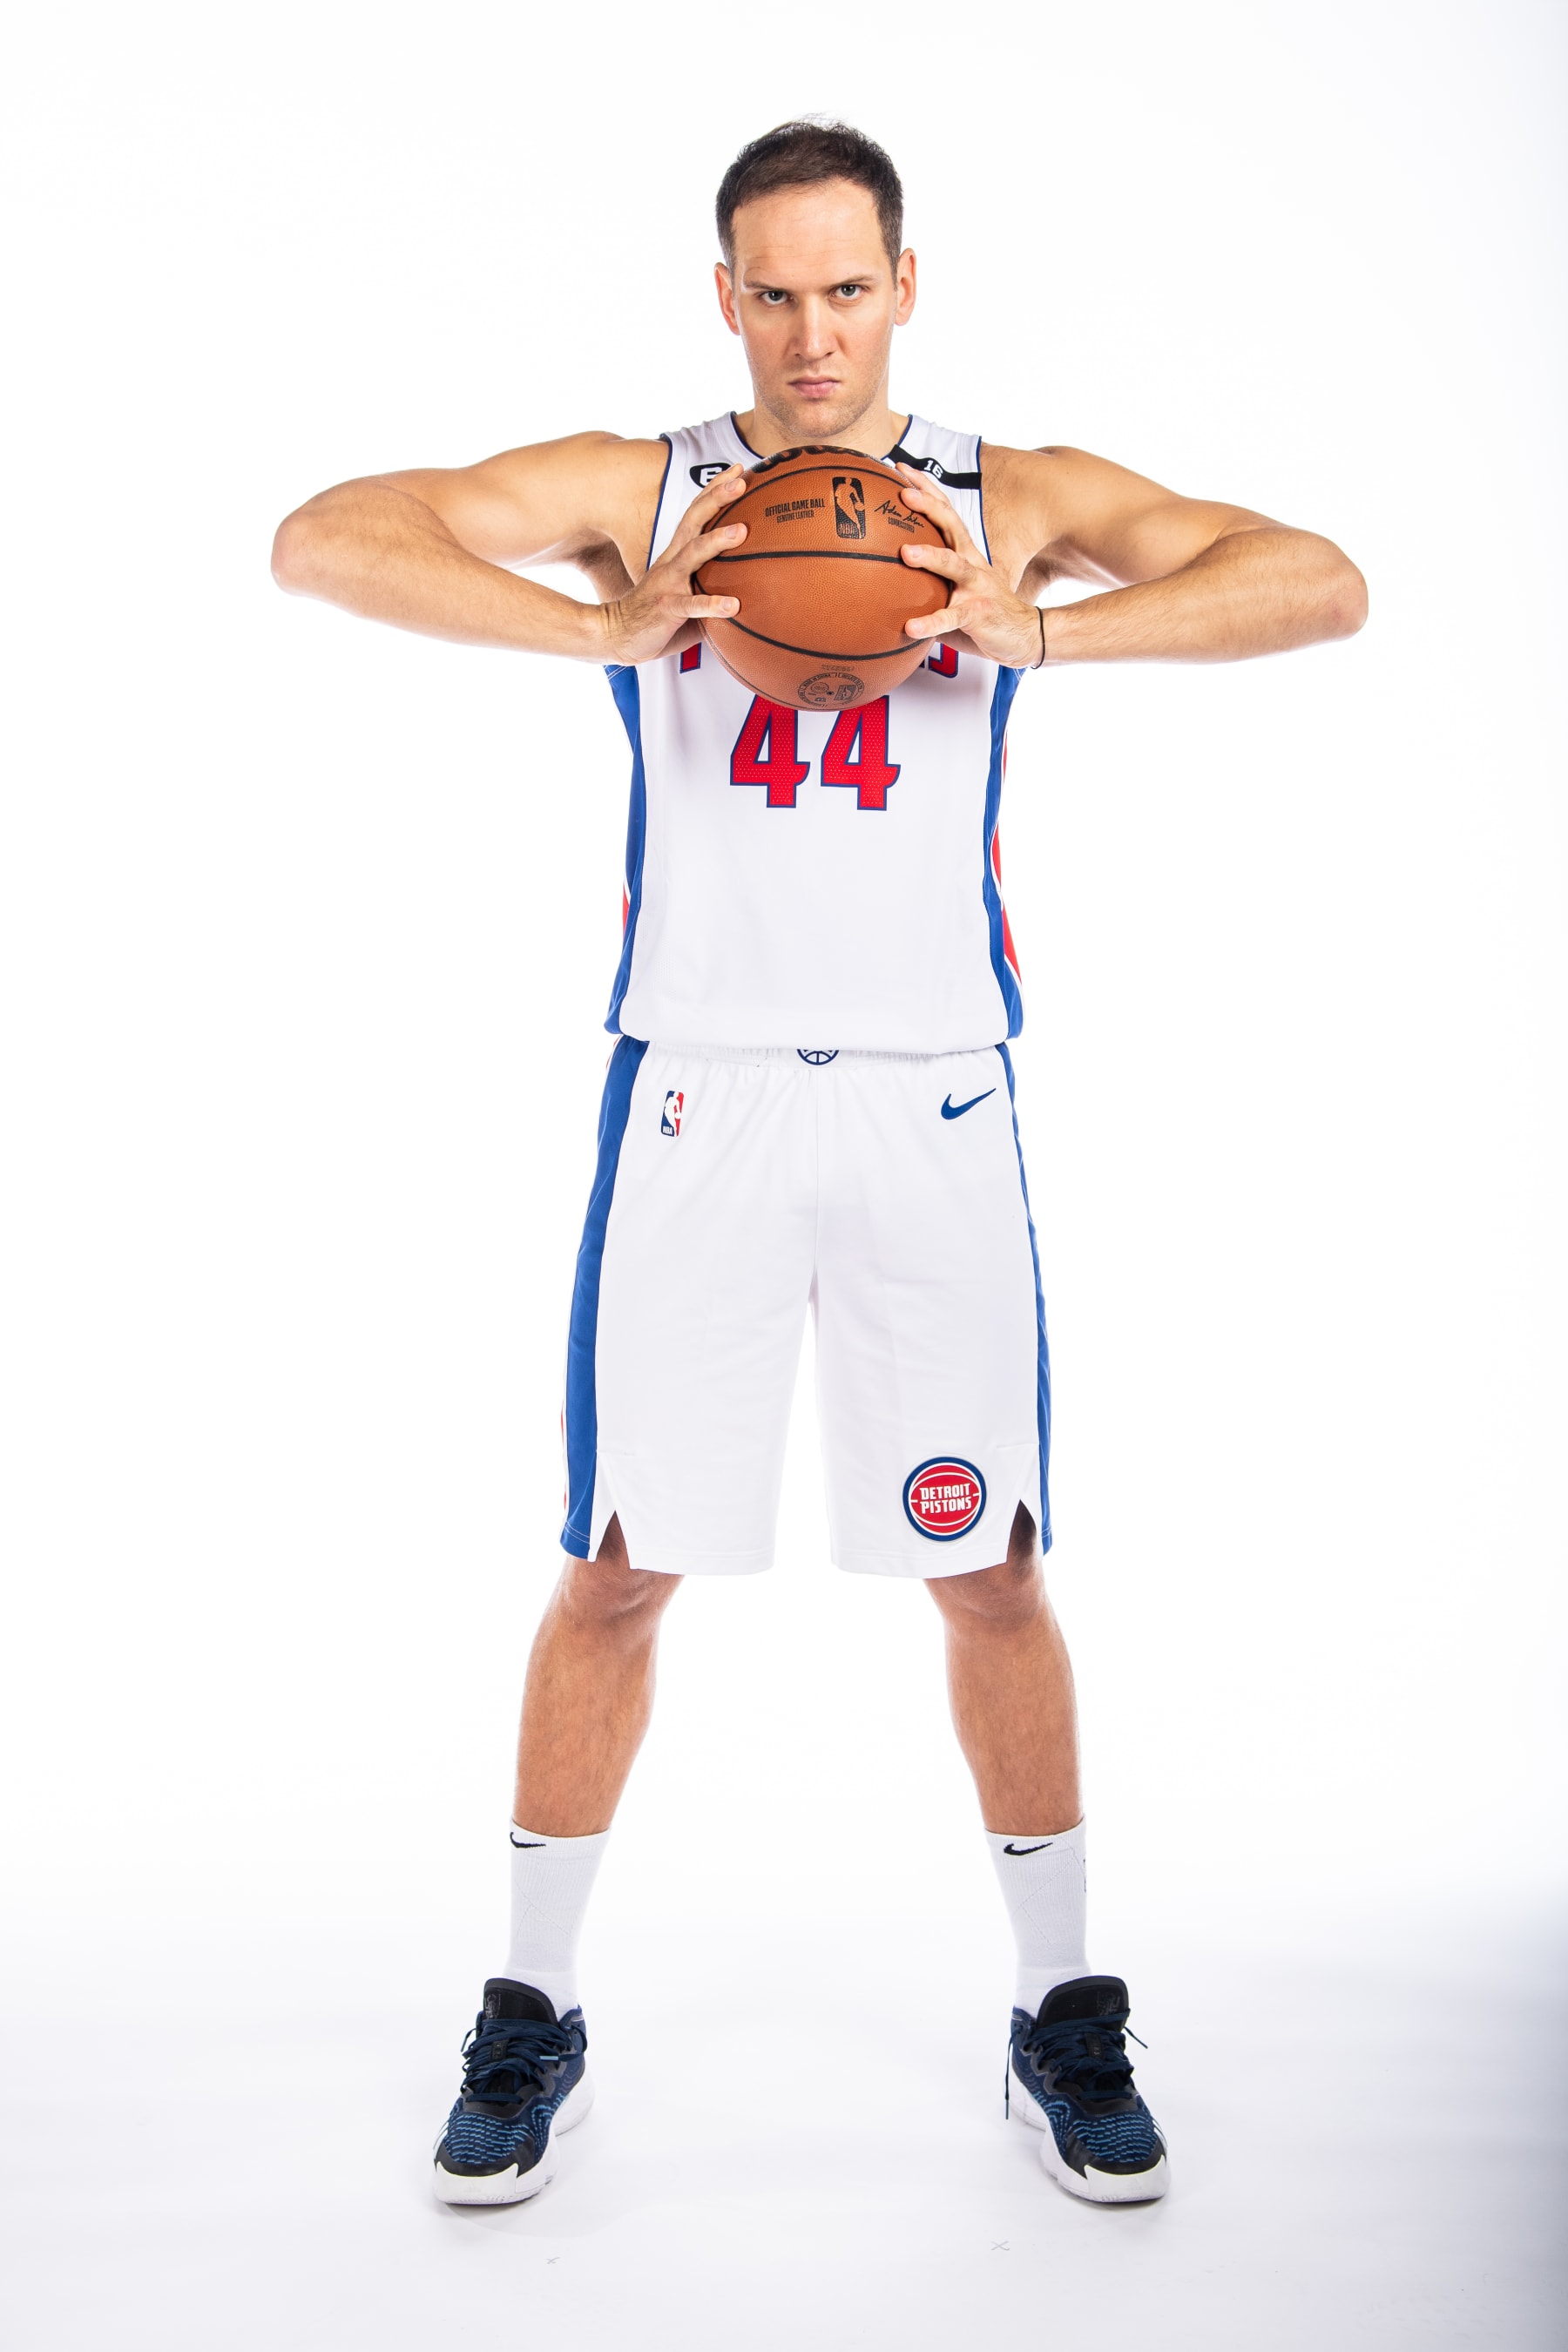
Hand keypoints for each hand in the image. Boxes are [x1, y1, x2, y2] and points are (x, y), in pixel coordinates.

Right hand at [600, 466, 746, 663]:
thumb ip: (713, 586)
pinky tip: (733, 605)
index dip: (715, 489)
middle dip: (717, 498)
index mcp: (677, 554)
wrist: (617, 634)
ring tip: (742, 530)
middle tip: (742, 481)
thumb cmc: (656, 615)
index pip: (696, 513)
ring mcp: (668, 583)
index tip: (738, 469)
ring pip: (693, 555)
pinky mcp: (666, 608)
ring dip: (717, 540)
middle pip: (695, 520)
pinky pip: (691, 605)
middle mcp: (672, 562)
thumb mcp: (688, 594)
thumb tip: (750, 589)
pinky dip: (712, 604)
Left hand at [894, 465, 1041, 667]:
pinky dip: (930, 622)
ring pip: (953, 565)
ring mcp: (976, 586)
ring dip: (930, 556)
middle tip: (903, 493)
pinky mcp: (978, 613)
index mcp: (964, 551)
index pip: (944, 511)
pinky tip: (911, 627)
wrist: (1021, 634)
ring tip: (905, 552)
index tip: (899, 468)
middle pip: (950, 525)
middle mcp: (971, 561)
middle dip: (928, 505)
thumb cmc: (979, 611)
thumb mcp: (952, 589)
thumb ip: (924, 581)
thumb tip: (880, 578)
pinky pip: (951, 618)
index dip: (925, 487)